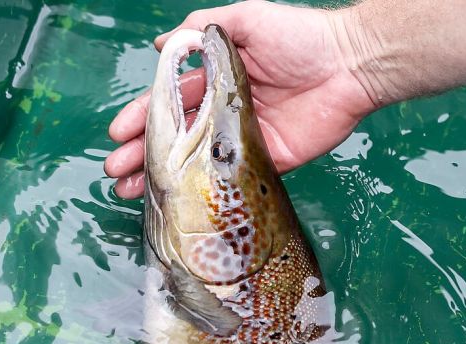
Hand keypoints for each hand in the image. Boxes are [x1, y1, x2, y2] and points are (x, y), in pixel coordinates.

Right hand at [103, 0, 375, 198]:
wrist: (350, 65)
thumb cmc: (301, 37)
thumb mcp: (246, 19)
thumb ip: (203, 29)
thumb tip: (160, 44)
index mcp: (217, 80)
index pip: (170, 102)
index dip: (142, 117)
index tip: (118, 134)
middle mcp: (225, 112)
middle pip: (176, 137)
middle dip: (142, 153)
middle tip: (115, 171)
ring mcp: (244, 139)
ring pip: (195, 163)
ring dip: (162, 178)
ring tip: (131, 191)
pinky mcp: (268, 161)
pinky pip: (230, 178)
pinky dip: (204, 191)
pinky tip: (179, 201)